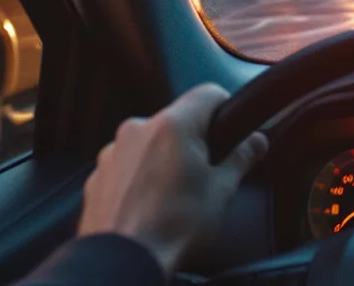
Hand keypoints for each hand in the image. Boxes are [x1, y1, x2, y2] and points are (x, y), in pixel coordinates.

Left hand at [77, 83, 268, 273]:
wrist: (125, 260)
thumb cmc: (174, 227)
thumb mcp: (221, 191)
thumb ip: (241, 158)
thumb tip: (256, 142)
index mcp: (172, 126)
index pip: (207, 94)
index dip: (225, 108)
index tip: (231, 126)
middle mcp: (137, 130)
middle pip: (176, 121)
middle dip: (193, 141)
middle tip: (206, 173)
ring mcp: (112, 153)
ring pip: (149, 143)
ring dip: (163, 159)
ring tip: (175, 194)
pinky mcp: (97, 176)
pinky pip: (127, 165)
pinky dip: (140, 177)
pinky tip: (151, 204)